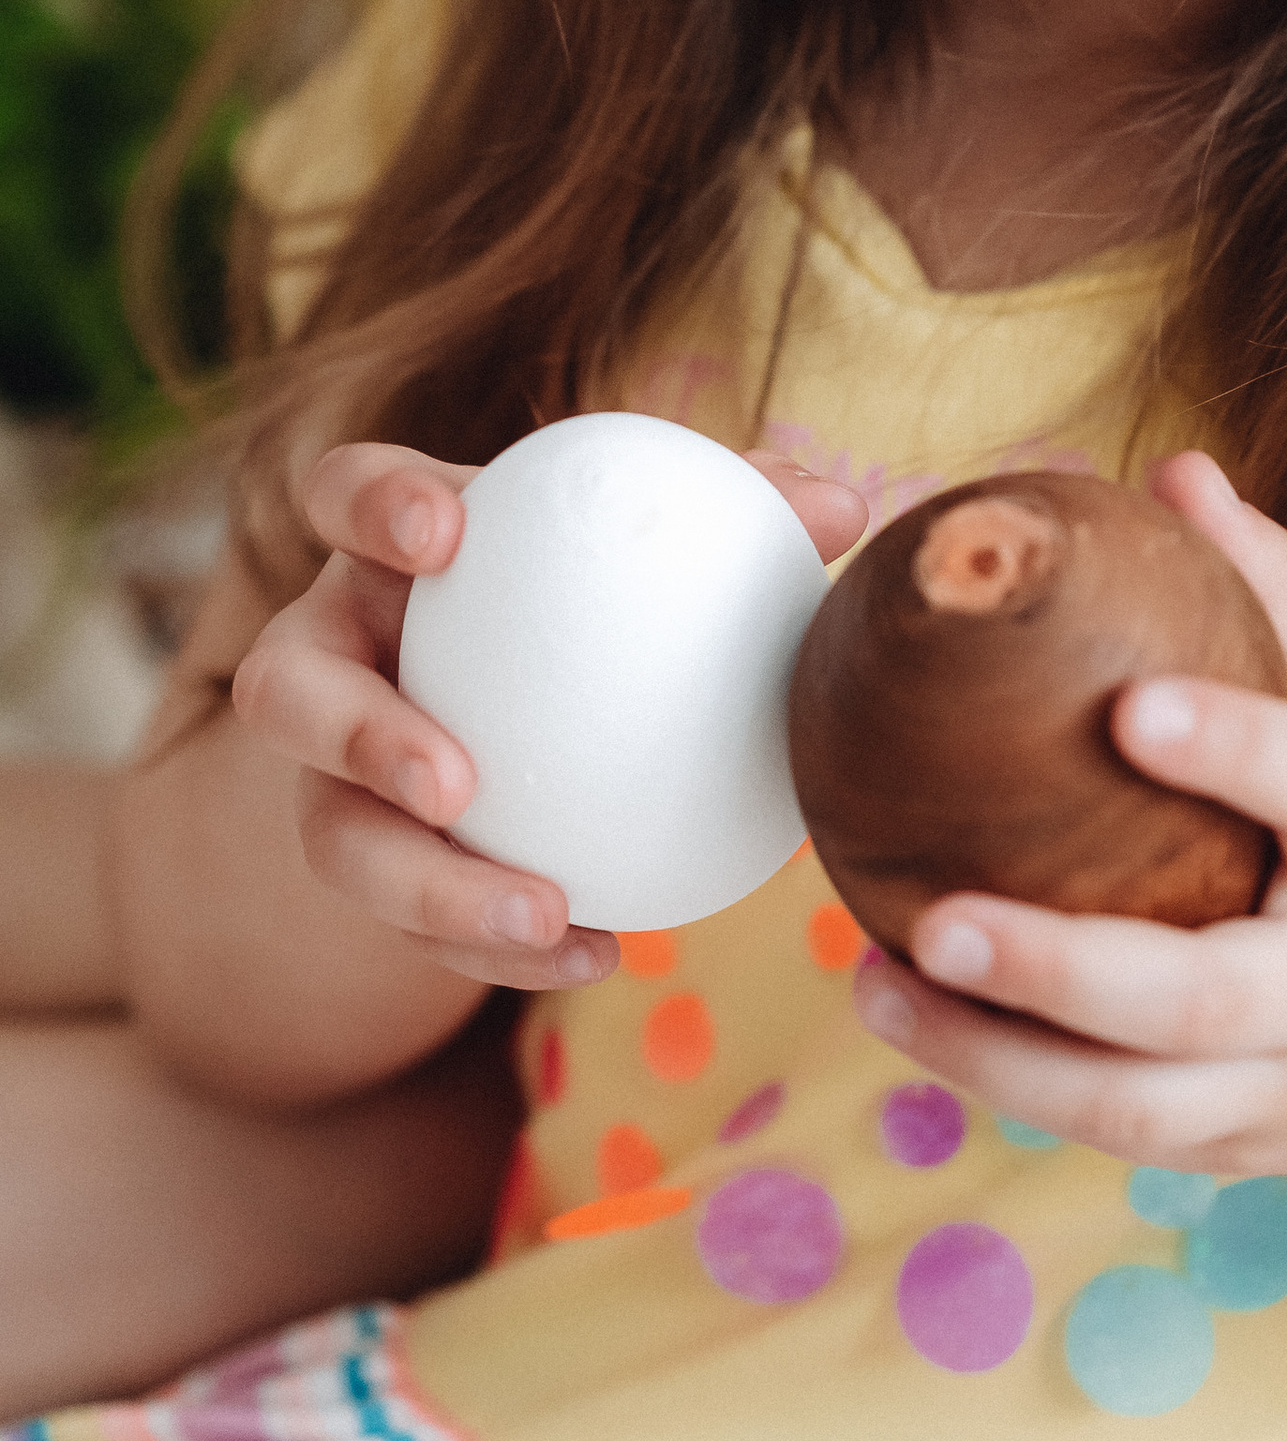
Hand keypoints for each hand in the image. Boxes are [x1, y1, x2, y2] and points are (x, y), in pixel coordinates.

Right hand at [231, 439, 868, 995]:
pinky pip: (413, 923)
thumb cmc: (612, 595)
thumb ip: (741, 517)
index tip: (445, 534)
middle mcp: (336, 654)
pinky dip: (499, 945)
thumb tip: (848, 511)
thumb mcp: (660, 548)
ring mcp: (337, 773)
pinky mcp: (374, 866)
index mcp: (392, 548)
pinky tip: (599, 950)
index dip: (373, 503)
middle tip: (454, 783)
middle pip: (285, 687)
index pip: (344, 490)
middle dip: (353, 733)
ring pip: (334, 835)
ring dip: (428, 886)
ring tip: (541, 909)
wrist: (559, 710)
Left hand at [850, 451, 1286, 1177]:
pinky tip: (917, 1023)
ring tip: (878, 984)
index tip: (1130, 708)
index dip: (1236, 748)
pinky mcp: (1248, 1151)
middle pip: (1207, 1004)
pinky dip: (1013, 1086)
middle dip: (1065, 970)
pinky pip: (1119, 1134)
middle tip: (935, 920)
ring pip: (1141, 1107)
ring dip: (997, 1058)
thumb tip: (1172, 471)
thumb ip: (1277, 602)